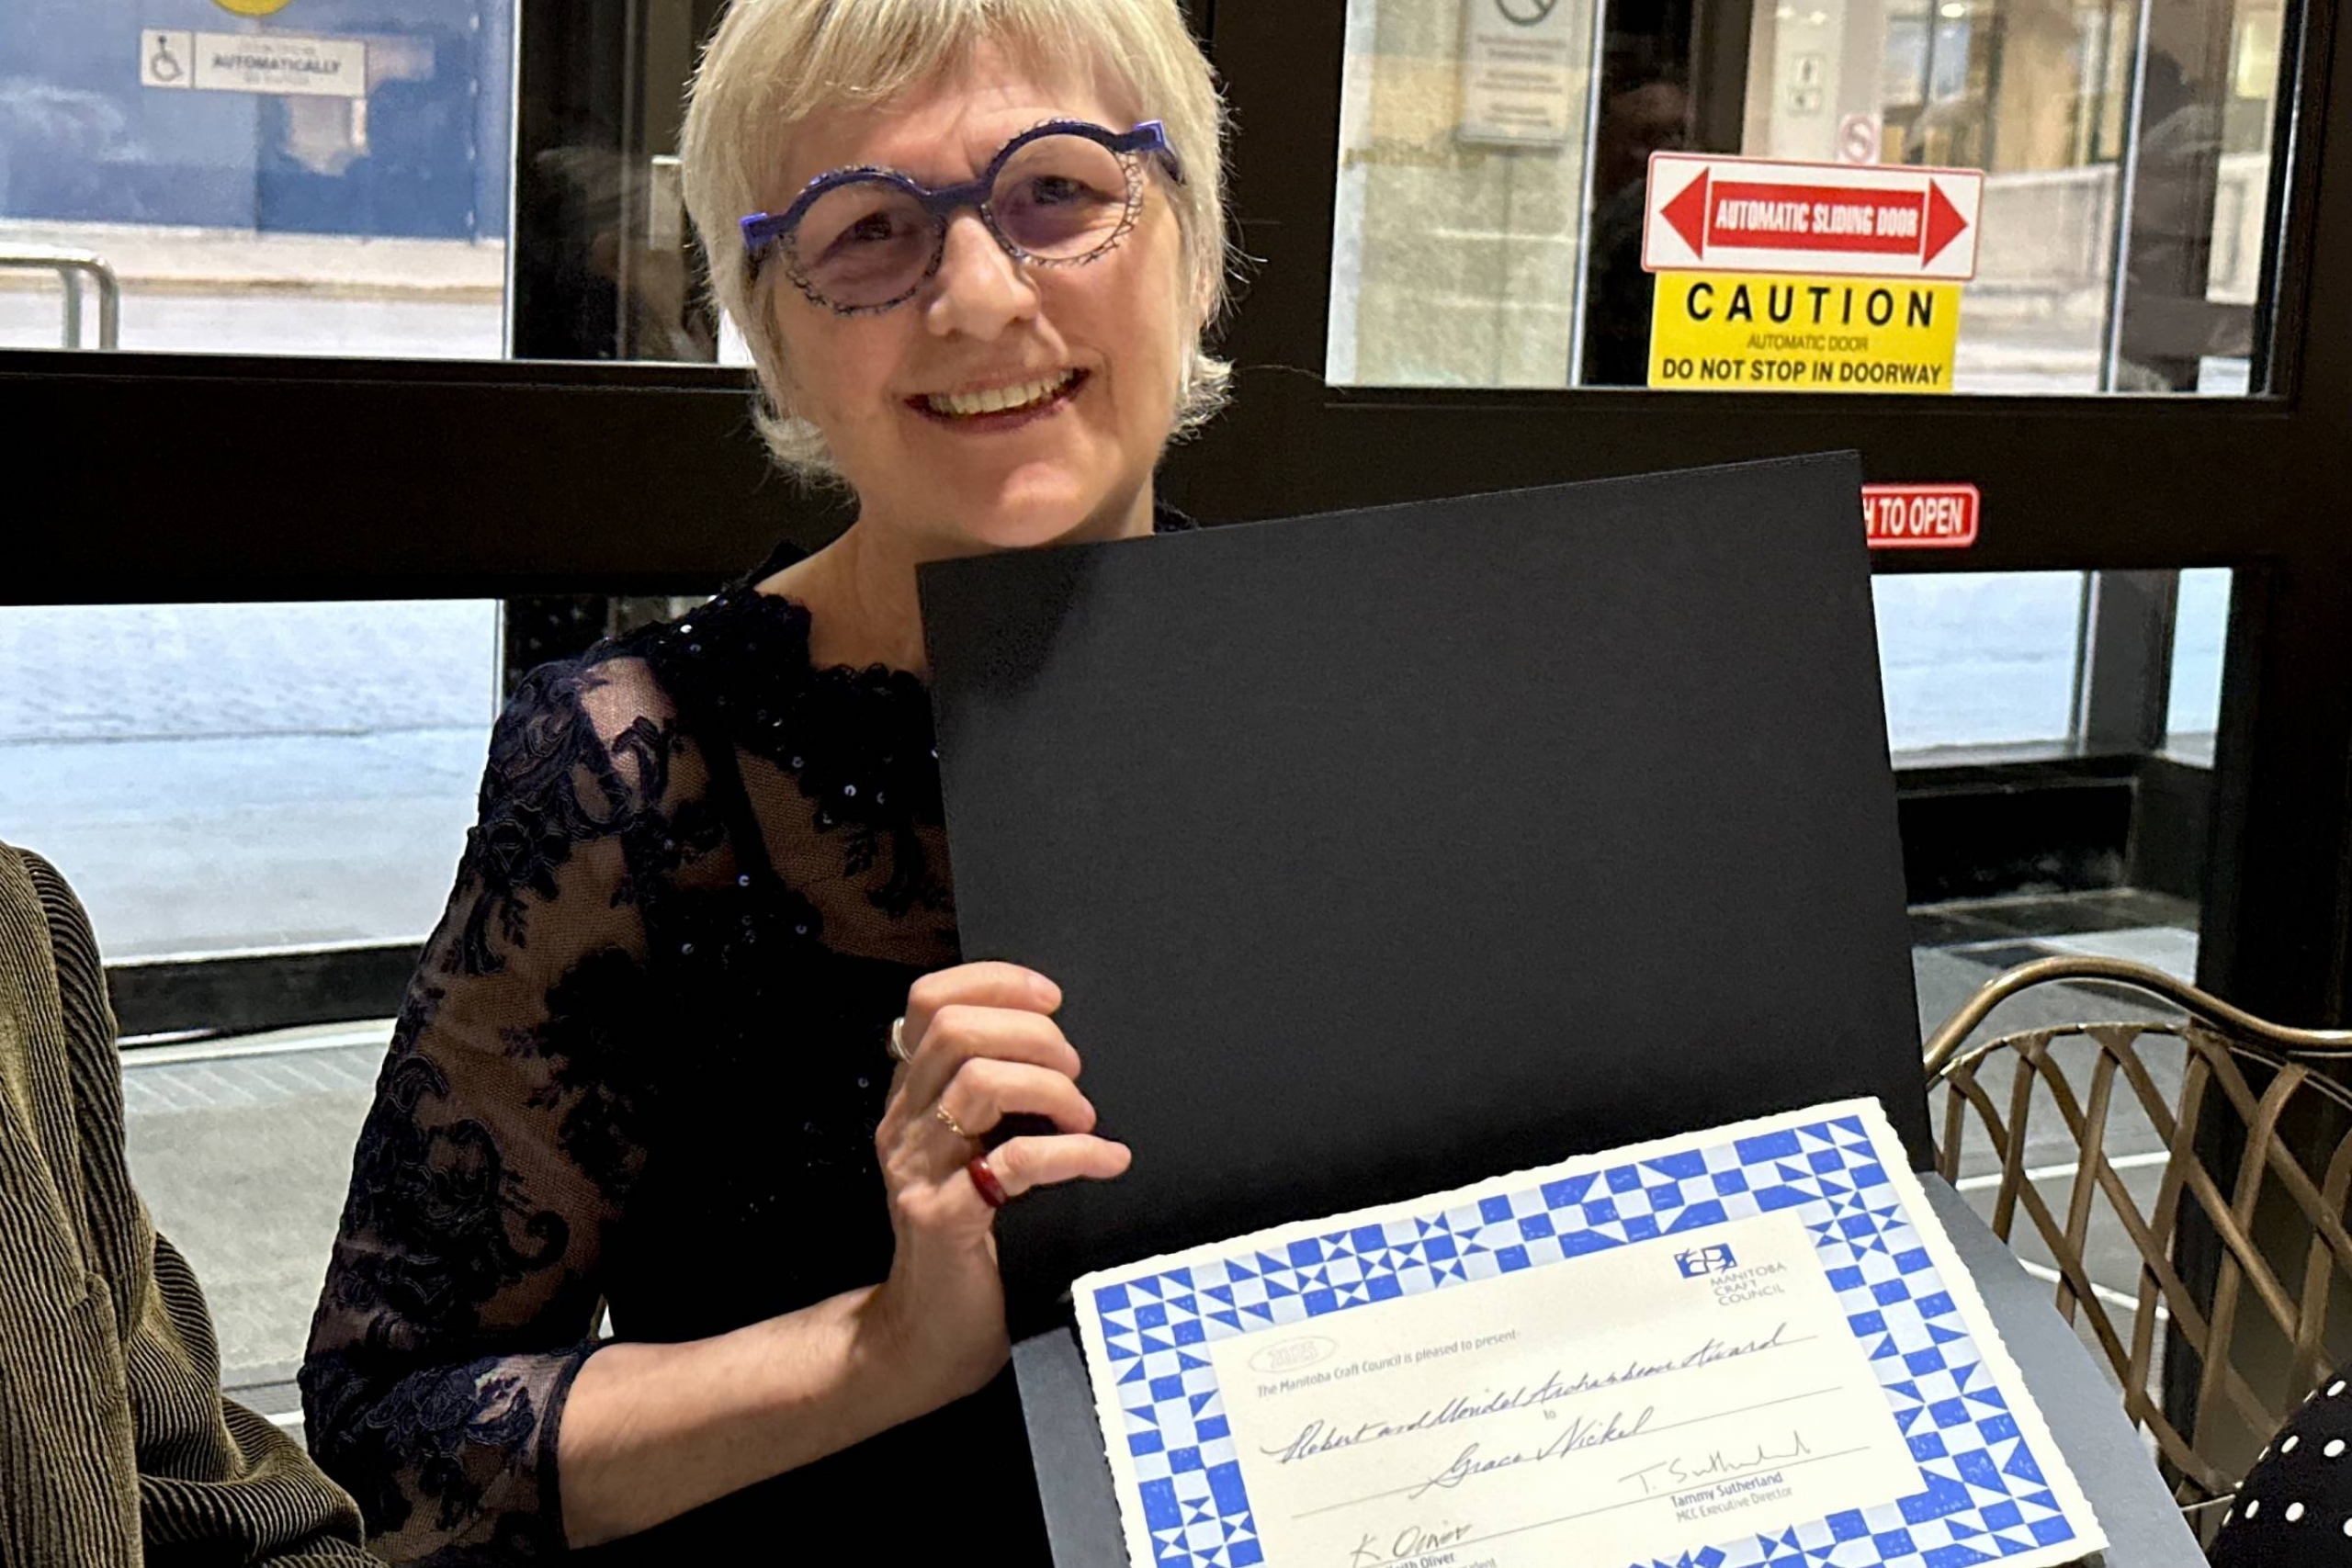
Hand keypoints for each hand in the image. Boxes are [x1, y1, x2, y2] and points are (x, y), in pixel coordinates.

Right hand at [868, 962, 1131, 1404]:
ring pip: (980, 1083)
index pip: (930, 1000)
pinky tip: (1105, 1159)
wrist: (926, 1335)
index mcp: (911, 1097)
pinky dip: (1073, 1152)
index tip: (1052, 999)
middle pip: (957, 1030)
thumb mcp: (969, 1152)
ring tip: (1085, 1117)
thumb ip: (990, 1097)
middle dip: (1034, 1036)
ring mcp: (919, 1170)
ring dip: (1051, 1089)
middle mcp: (904, 1124)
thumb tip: (1058, 1040)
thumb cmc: (968, 1238)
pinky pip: (1013, 1163)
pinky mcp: (944, 1218)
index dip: (995, 982)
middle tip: (1076, 1073)